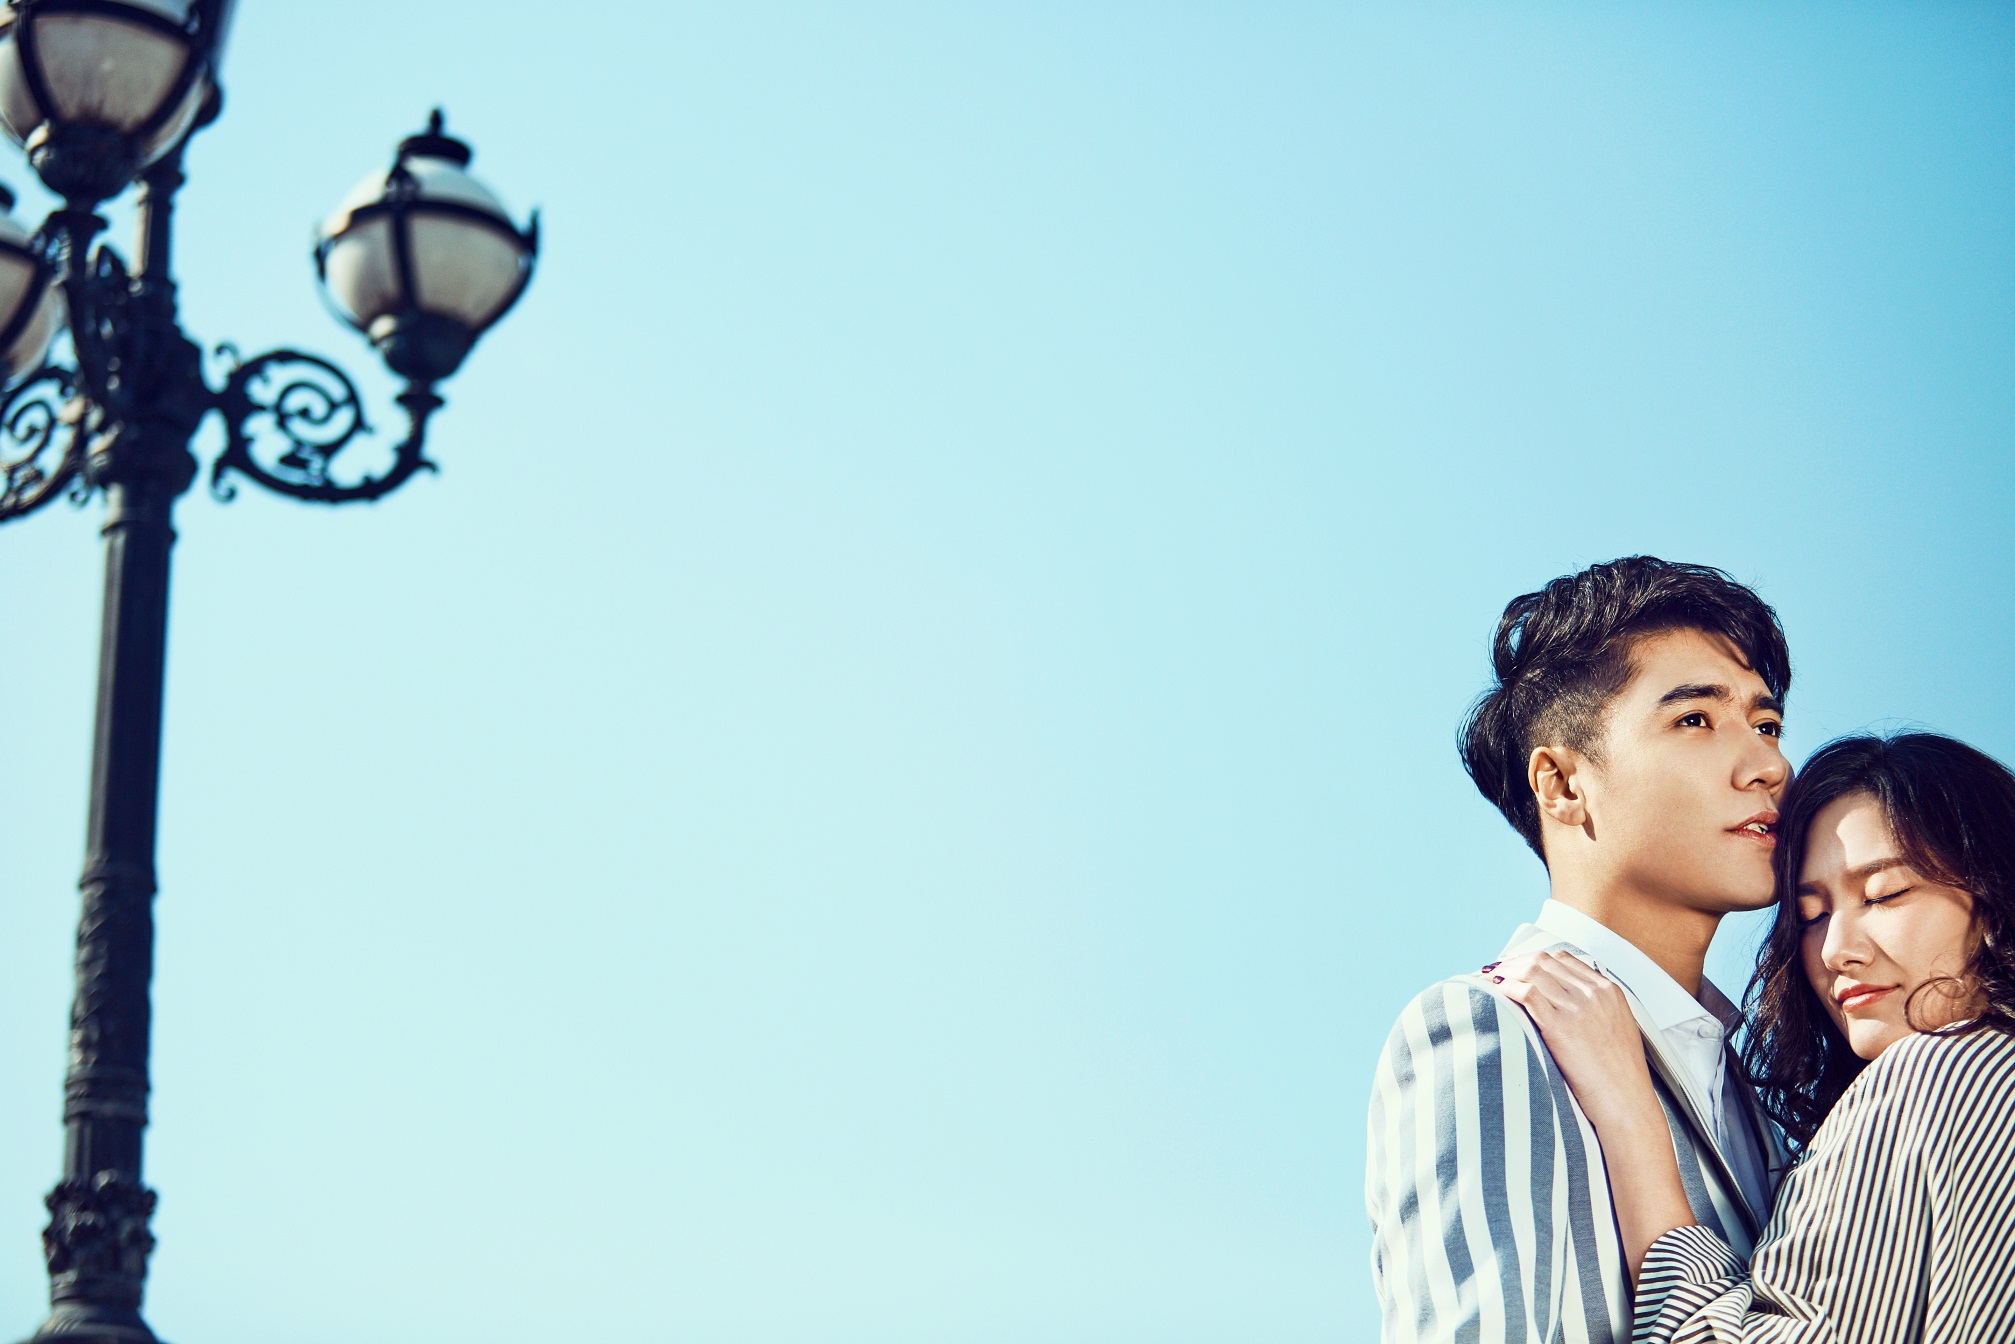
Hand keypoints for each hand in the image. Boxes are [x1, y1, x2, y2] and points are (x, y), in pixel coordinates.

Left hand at [1491, 951, 1657, 1127]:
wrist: (1626, 1099)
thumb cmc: (1620, 1073)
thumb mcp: (1617, 1026)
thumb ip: (1597, 1006)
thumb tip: (1568, 999)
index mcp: (1608, 991)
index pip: (1563, 959)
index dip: (1534, 958)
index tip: (1518, 965)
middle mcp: (1593, 994)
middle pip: (1544, 961)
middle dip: (1515, 962)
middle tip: (1497, 971)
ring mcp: (1577, 1008)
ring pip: (1532, 971)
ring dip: (1506, 972)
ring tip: (1491, 980)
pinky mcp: (1561, 1026)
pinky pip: (1527, 993)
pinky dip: (1508, 987)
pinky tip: (1498, 991)